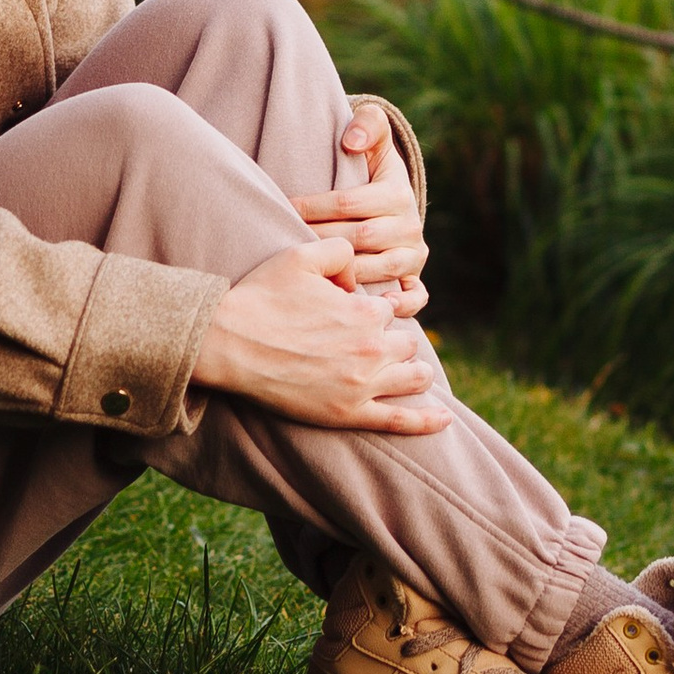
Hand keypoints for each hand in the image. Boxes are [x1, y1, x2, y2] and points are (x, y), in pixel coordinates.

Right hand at [192, 238, 451, 433]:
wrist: (228, 343)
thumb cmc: (261, 296)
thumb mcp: (302, 254)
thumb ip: (341, 250)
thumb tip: (357, 274)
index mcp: (365, 311)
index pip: (392, 308)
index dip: (377, 307)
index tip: (359, 308)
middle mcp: (372, 349)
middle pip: (407, 343)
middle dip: (395, 339)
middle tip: (373, 341)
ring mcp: (362, 385)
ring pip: (412, 378)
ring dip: (417, 372)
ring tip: (416, 372)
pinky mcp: (348, 414)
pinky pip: (400, 422)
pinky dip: (427, 421)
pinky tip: (445, 418)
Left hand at [292, 105, 428, 316]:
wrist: (392, 199)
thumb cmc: (371, 167)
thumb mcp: (374, 138)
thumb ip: (368, 125)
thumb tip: (351, 141)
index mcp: (398, 192)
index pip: (349, 202)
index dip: (313, 206)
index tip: (285, 208)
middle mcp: (410, 226)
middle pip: (358, 238)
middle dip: (319, 240)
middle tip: (287, 243)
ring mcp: (414, 255)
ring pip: (378, 269)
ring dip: (345, 274)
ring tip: (311, 275)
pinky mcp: (415, 279)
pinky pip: (414, 298)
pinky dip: (398, 305)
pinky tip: (370, 306)